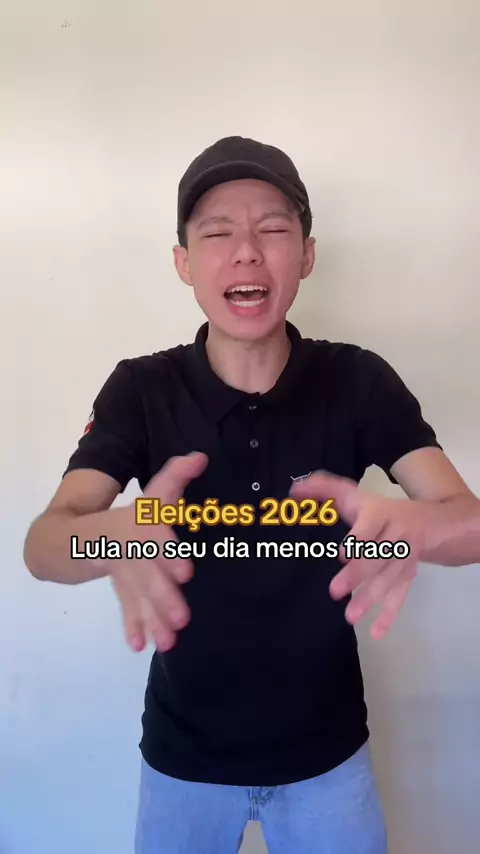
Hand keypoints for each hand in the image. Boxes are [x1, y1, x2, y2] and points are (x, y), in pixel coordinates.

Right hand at [109, 452, 207, 651]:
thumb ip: (176, 475)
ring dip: (152, 619)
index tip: (186, 573)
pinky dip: (132, 626)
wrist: (73, 535)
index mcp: (141, 523)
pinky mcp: (119, 587)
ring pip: (137, 596)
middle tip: (182, 620)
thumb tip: (201, 456)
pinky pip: (125, 607)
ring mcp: (121, 570)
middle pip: (147, 574)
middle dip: (163, 597)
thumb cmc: (130, 515)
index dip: (169, 554)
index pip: (155, 537)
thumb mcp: (153, 492)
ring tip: (168, 643)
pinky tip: (138, 646)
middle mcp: (129, 547)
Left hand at [290, 471, 429, 638]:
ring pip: (389, 579)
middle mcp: (395, 536)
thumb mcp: (353, 495)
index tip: (341, 555)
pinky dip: (390, 615)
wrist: (429, 522)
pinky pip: (401, 596)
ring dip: (371, 599)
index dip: (358, 541)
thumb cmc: (377, 510)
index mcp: (378, 515)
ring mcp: (404, 558)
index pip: (369, 528)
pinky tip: (376, 632)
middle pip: (377, 557)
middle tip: (334, 592)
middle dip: (358, 575)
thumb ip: (324, 489)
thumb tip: (294, 490)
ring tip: (350, 618)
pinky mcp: (408, 577)